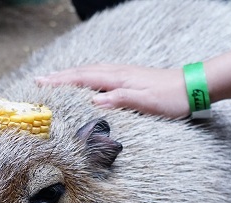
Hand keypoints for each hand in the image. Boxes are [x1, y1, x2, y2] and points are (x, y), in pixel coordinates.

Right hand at [37, 63, 189, 117]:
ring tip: (54, 79)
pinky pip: (99, 74)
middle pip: (82, 72)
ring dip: (70, 75)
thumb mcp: (146, 102)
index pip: (82, 79)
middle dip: (59, 76)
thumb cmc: (170, 98)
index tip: (40, 83)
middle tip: (38, 80)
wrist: (192, 87)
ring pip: (89, 71)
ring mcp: (123, 73)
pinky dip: (84, 76)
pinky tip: (83, 80)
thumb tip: (94, 100)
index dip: (60, 81)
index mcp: (118, 79)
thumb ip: (120, 99)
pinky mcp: (128, 77)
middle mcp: (118, 73)